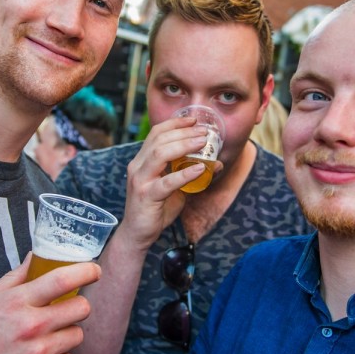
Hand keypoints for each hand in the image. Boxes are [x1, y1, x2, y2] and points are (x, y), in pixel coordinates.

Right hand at [0, 254, 100, 353]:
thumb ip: (14, 278)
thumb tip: (35, 257)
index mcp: (16, 302)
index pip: (62, 278)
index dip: (86, 270)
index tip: (95, 269)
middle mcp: (31, 327)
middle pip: (81, 308)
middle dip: (78, 306)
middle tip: (66, 311)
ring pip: (77, 335)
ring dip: (66, 336)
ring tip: (45, 340)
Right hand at [118, 115, 216, 247]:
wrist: (138, 234)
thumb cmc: (155, 209)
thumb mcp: (174, 188)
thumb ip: (190, 174)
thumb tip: (216, 164)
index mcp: (142, 161)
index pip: (156, 134)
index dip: (174, 124)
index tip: (193, 120)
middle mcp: (138, 166)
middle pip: (159, 139)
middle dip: (183, 132)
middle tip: (203, 130)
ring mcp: (140, 180)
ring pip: (160, 154)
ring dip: (183, 145)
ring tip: (202, 143)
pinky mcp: (146, 196)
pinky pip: (167, 182)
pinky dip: (185, 174)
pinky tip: (200, 169)